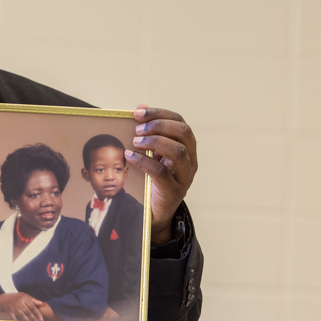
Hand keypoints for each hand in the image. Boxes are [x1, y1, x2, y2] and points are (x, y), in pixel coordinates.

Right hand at [0, 292, 44, 320]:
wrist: (3, 300)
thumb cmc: (16, 298)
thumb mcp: (24, 295)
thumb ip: (32, 300)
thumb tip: (41, 303)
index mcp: (23, 297)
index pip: (32, 306)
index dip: (37, 313)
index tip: (41, 319)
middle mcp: (19, 302)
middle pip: (28, 312)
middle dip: (33, 318)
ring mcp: (13, 307)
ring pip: (22, 316)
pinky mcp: (9, 312)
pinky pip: (15, 318)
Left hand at [128, 105, 197, 244]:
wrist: (155, 214)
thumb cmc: (153, 180)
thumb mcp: (152, 154)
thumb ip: (148, 132)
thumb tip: (140, 107)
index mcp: (186, 148)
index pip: (180, 123)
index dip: (161, 114)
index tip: (139, 112)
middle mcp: (190, 161)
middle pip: (184, 133)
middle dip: (159, 126)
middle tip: (138, 128)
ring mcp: (184, 177)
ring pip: (179, 152)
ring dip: (155, 142)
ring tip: (135, 141)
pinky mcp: (173, 191)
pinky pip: (162, 173)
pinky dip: (145, 162)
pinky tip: (130, 156)